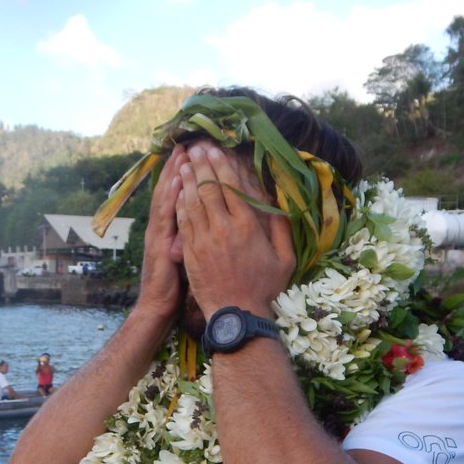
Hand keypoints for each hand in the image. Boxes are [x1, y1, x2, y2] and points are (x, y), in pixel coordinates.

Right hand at [133, 144, 188, 324]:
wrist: (158, 308)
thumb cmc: (176, 286)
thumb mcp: (186, 257)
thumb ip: (192, 237)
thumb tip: (211, 221)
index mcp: (171, 228)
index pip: (181, 194)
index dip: (189, 173)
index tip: (199, 152)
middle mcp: (163, 226)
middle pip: (172, 189)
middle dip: (181, 165)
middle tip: (191, 141)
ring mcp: (159, 233)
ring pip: (166, 197)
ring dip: (174, 173)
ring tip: (183, 152)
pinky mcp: (159, 244)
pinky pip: (166, 217)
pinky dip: (170, 197)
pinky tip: (177, 182)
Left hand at [175, 142, 294, 318]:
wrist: (237, 314)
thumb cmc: (265, 288)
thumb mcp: (285, 259)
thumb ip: (282, 229)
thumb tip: (281, 204)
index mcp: (247, 227)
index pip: (231, 187)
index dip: (221, 166)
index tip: (216, 151)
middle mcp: (223, 229)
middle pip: (209, 189)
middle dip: (202, 165)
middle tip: (196, 148)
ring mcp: (203, 241)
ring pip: (192, 202)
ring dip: (188, 180)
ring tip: (185, 163)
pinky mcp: (190, 253)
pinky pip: (183, 222)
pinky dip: (180, 204)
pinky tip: (179, 192)